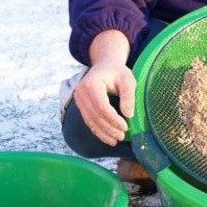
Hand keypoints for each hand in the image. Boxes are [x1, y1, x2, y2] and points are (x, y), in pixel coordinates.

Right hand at [74, 30, 134, 145]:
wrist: (105, 65)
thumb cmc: (117, 71)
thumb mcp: (127, 79)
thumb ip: (128, 95)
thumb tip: (128, 114)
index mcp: (91, 84)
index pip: (102, 106)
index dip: (113, 119)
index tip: (125, 126)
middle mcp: (81, 92)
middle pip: (95, 116)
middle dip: (109, 128)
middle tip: (122, 136)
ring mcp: (78, 99)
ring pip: (90, 120)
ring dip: (103, 133)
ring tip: (115, 140)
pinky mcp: (80, 105)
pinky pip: (88, 120)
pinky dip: (97, 130)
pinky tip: (107, 137)